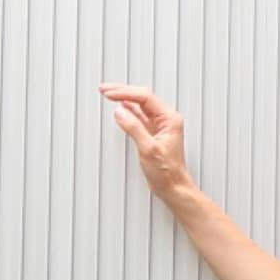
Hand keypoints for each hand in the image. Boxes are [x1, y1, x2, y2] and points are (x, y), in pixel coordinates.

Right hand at [98, 82, 193, 202]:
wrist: (174, 189)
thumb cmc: (168, 174)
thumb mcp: (148, 149)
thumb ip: (134, 128)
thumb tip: (120, 112)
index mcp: (169, 119)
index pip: (144, 97)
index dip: (125, 92)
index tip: (110, 93)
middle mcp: (166, 120)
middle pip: (141, 97)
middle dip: (122, 91)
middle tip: (105, 89)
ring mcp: (159, 127)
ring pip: (139, 105)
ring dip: (123, 99)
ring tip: (108, 93)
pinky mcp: (153, 135)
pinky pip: (139, 117)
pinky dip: (128, 111)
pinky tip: (120, 107)